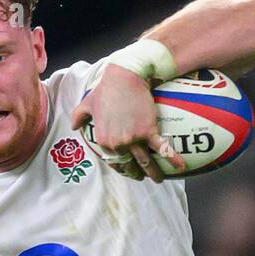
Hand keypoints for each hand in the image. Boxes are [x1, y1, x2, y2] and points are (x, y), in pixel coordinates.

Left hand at [70, 64, 185, 182]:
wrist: (125, 76)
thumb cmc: (106, 88)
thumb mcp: (88, 102)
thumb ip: (79, 116)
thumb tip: (72, 126)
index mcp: (104, 140)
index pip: (113, 160)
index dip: (121, 167)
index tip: (128, 169)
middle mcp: (118, 143)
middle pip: (129, 165)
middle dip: (136, 174)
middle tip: (143, 177)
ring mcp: (133, 139)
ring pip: (145, 162)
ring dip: (153, 173)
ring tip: (158, 179)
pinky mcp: (148, 131)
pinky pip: (162, 148)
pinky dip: (172, 158)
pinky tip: (181, 167)